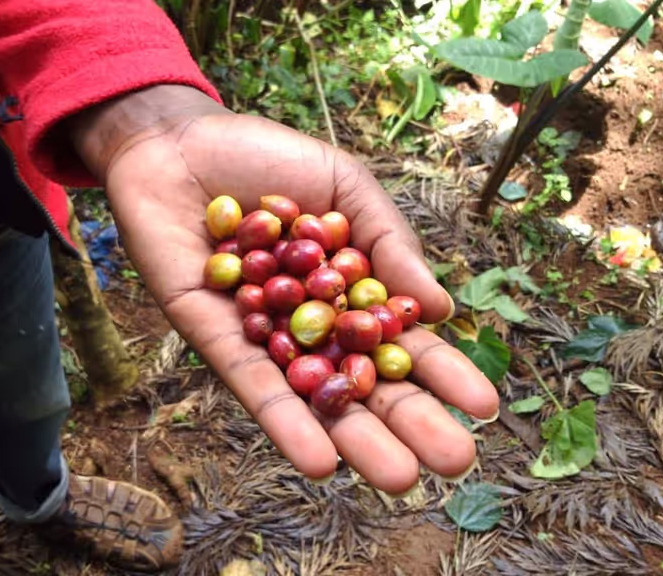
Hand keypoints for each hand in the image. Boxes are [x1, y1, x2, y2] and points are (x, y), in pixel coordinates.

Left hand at [64, 86, 499, 493]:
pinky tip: (320, 461)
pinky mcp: (214, 339)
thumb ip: (389, 243)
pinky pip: (253, 386)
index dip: (441, 373)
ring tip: (400, 477)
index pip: (401, 341)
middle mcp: (310, 325)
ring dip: (355, 439)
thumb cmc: (267, 158)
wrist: (178, 140)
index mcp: (349, 291)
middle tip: (454, 462)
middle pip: (364, 381)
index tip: (484, 406)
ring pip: (314, 398)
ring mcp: (264, 337)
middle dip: (408, 422)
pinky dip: (285, 422)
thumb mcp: (345, 187)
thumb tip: (440, 308)